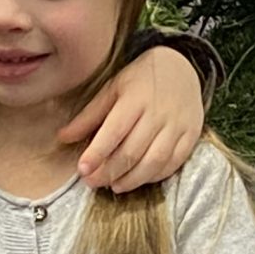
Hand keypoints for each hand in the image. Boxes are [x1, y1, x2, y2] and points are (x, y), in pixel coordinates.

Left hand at [61, 44, 203, 189]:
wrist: (180, 67)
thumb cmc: (140, 80)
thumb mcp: (112, 89)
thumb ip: (89, 115)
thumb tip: (63, 138)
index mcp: (135, 98)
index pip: (114, 131)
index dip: (97, 153)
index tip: (82, 170)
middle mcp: (158, 113)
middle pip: (133, 151)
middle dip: (110, 171)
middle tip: (92, 182)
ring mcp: (178, 125)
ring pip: (155, 161)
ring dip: (133, 179)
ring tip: (114, 186)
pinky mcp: (191, 135)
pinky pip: (174, 162)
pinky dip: (155, 175)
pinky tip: (139, 179)